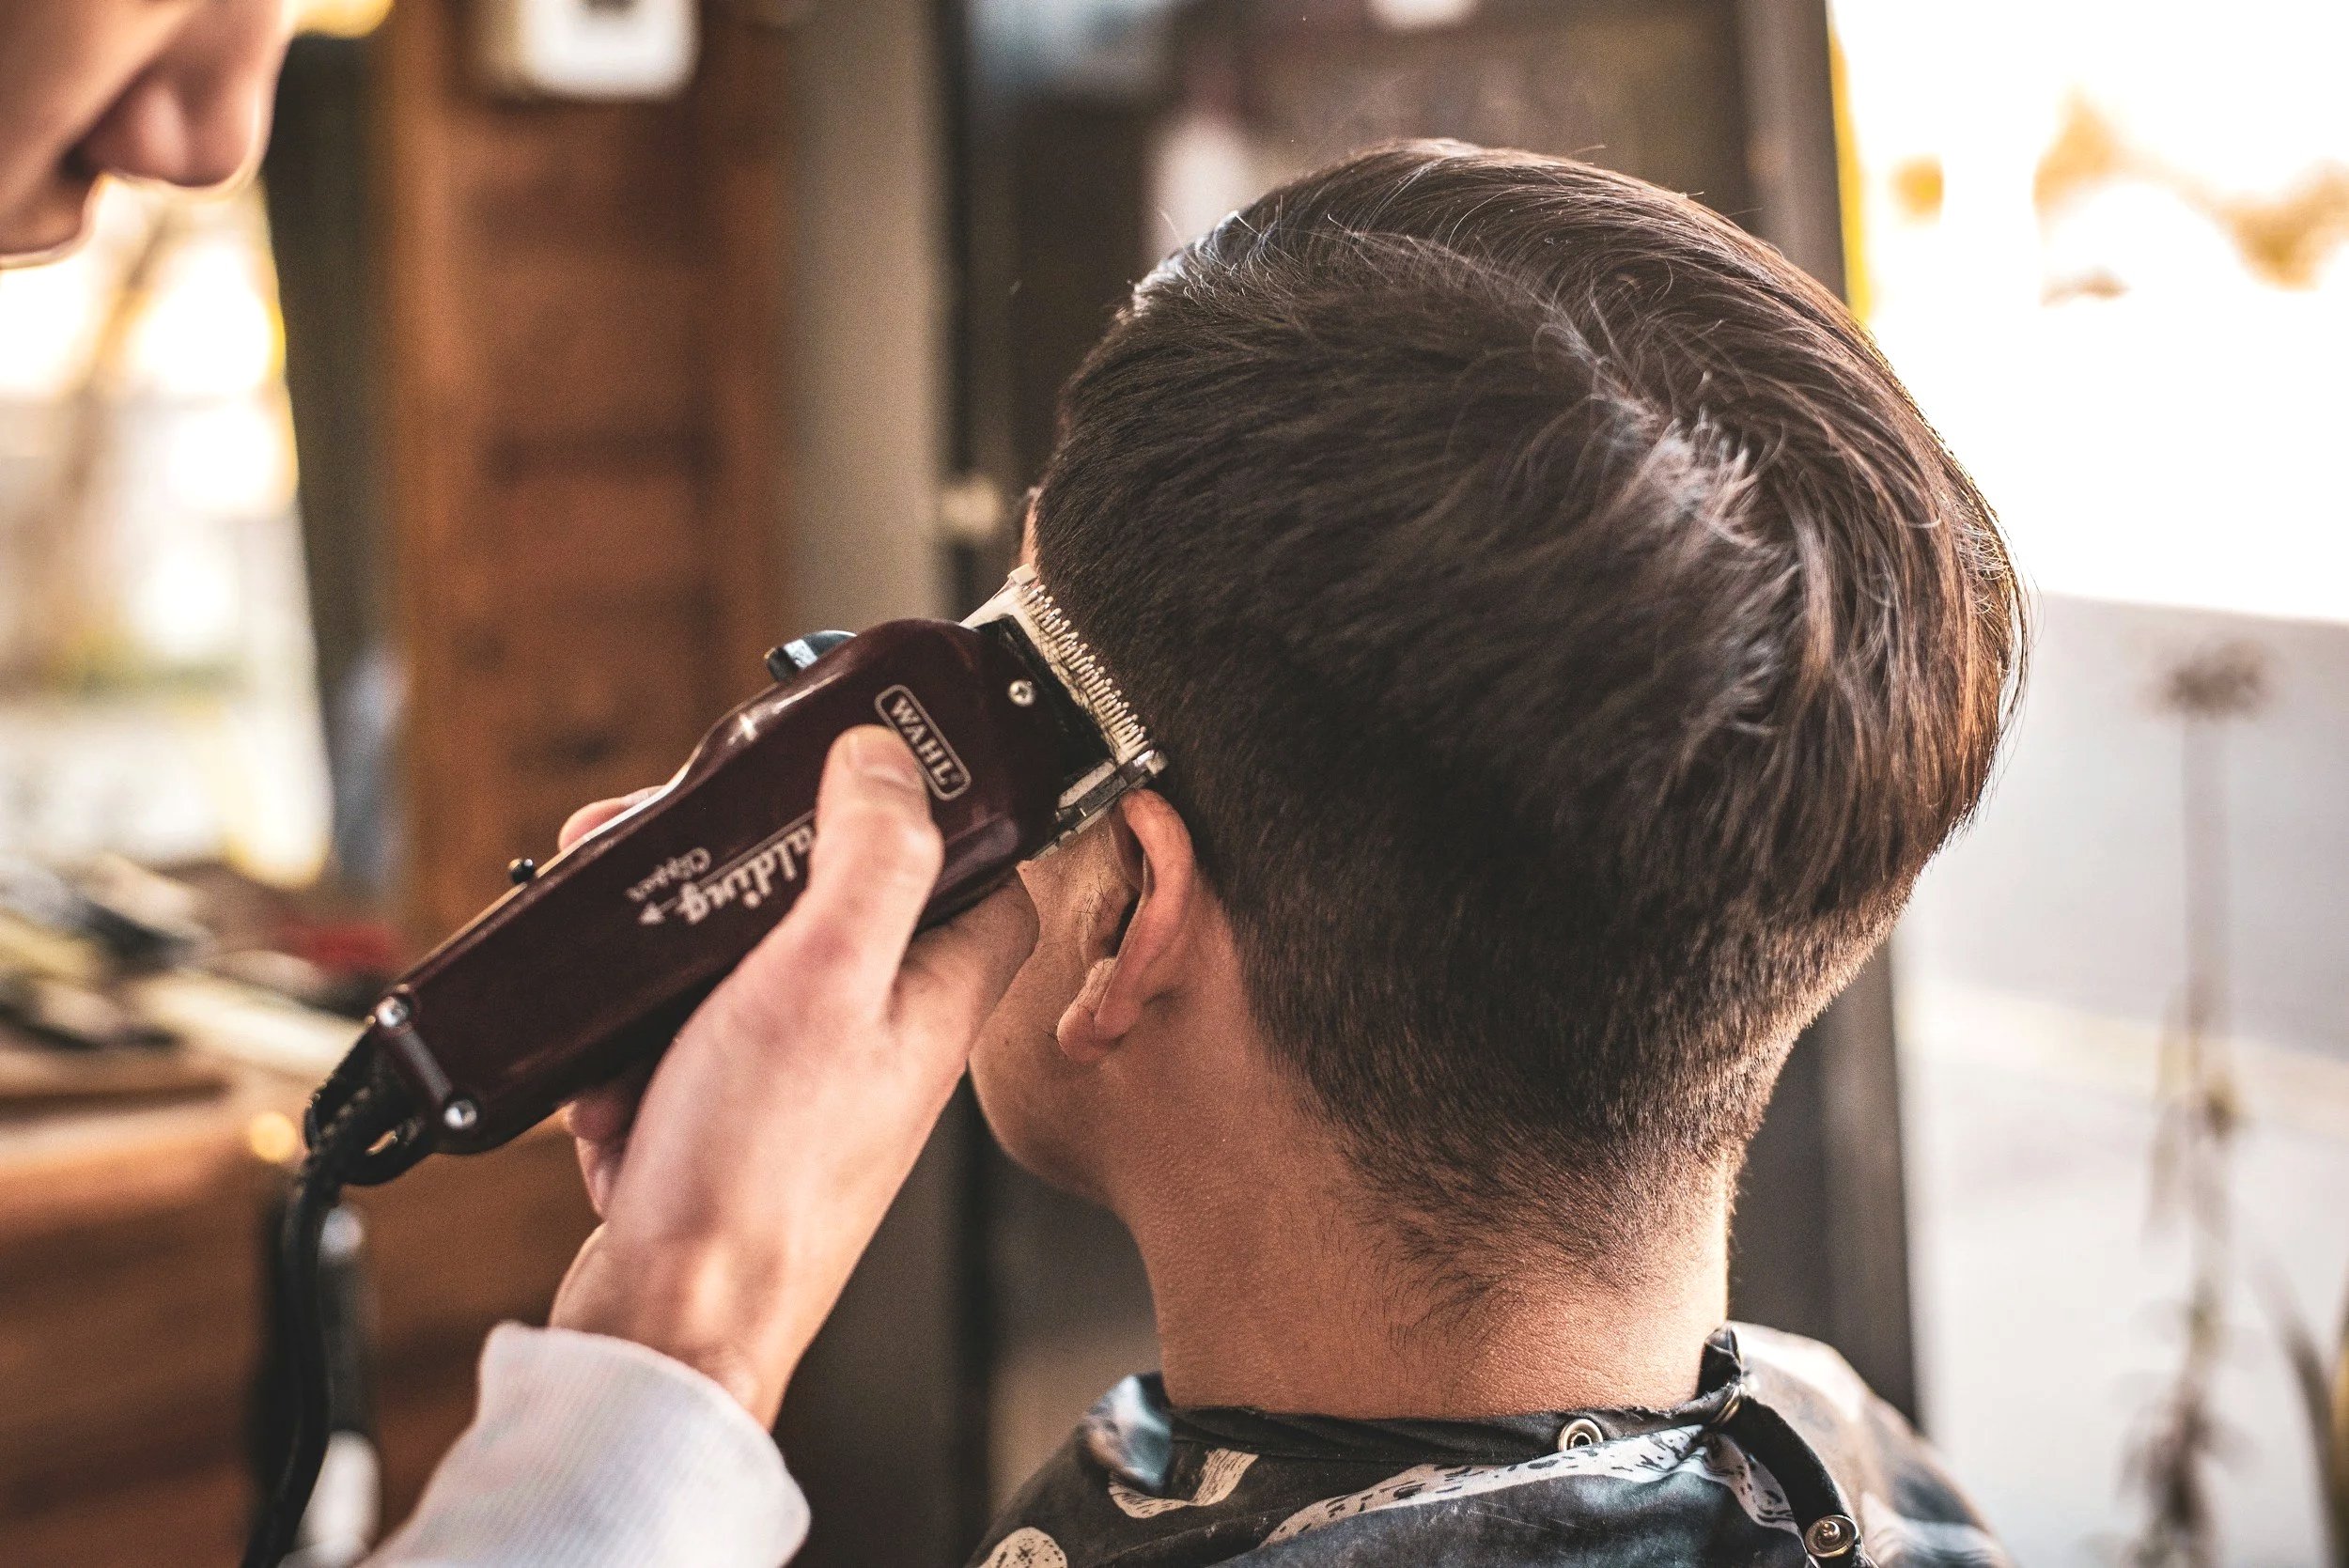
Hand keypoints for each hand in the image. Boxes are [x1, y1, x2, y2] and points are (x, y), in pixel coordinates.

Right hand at [546, 726, 1037, 1425]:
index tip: (849, 759)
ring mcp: (803, 1075)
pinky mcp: (728, 1115)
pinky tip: (610, 1070)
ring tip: (613, 948)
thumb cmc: (757, 1176)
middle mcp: (882, 1030)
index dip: (918, 803)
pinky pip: (675, 1037)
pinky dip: (632, 1042)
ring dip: (661, 951)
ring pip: (736, 958)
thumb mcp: (823, 977)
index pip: (975, 864)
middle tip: (665, 840)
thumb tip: (889, 760)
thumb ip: (871, 857)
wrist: (668, 1325)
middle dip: (732, 866)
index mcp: (938, 992)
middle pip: (827, 894)